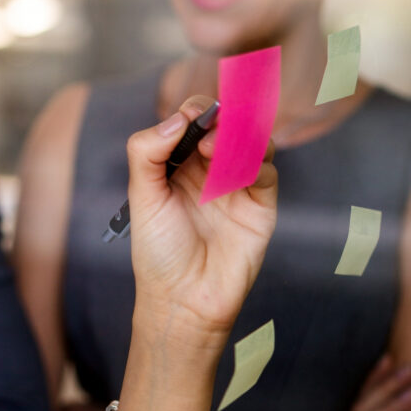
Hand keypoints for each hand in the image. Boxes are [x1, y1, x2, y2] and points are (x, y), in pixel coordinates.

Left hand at [125, 97, 276, 343]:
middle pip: (226, 125)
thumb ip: (147, 153)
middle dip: (221, 119)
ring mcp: (237, 187)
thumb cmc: (158, 252)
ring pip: (252, 143)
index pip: (193, 120)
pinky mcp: (260, 206)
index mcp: (178, 164)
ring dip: (239, 138)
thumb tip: (176, 118)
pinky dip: (257, 164)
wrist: (184, 300)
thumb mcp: (142, 198)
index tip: (190, 115)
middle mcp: (209, 171)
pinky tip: (238, 173)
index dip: (195, 110)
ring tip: (214, 149)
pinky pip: (268, 173)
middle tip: (206, 130)